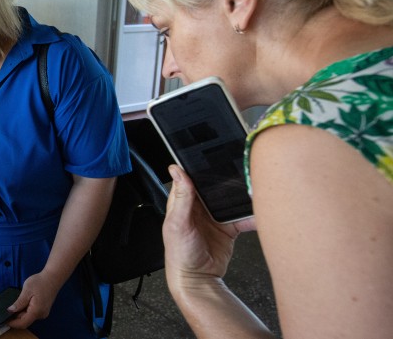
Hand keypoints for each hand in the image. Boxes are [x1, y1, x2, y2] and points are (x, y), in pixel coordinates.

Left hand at [6, 271, 63, 328]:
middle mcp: (41, 315)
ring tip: (17, 303)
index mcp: (36, 311)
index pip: (23, 323)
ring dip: (21, 313)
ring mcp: (43, 313)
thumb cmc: (40, 282)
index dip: (13, 324)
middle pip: (25, 321)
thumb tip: (10, 310)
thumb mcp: (26, 291)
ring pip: (29, 317)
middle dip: (16, 317)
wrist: (52, 278)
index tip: (5, 320)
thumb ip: (18, 303)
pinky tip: (24, 302)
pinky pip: (32, 313)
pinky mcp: (43, 310)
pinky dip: (26, 310)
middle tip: (8, 308)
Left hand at [163, 165, 255, 293]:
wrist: (196, 279)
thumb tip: (176, 171)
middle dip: (227, 181)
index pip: (192, 178)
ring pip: (231, 201)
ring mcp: (215, 217)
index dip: (202, 168)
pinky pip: (242, 218)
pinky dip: (251, 216)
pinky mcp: (228, 228)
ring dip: (241, 198)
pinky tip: (258, 213)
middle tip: (242, 172)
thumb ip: (181, 197)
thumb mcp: (178, 223)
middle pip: (215, 187)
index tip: (215, 156)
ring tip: (254, 190)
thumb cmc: (179, 254)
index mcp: (183, 202)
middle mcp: (199, 207)